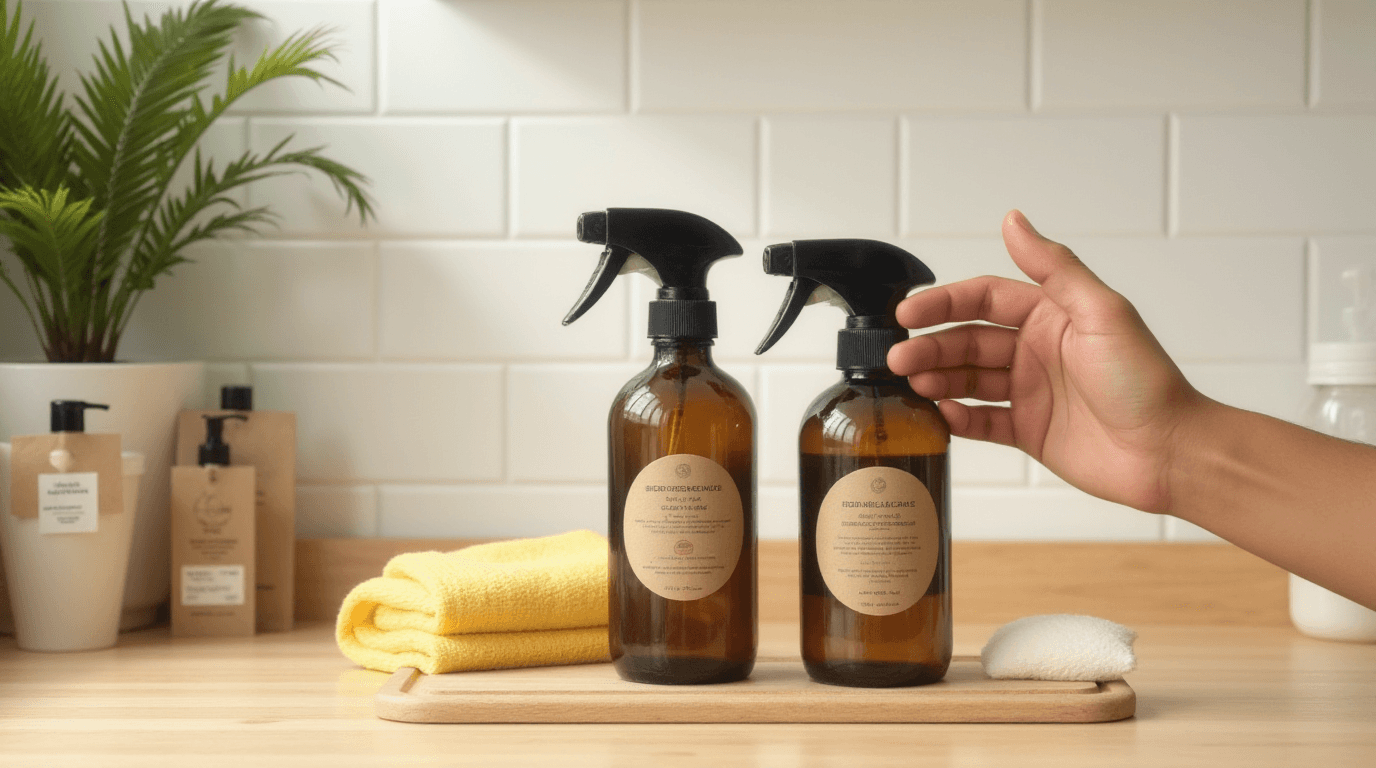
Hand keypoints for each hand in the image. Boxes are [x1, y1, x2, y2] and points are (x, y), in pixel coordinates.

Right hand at [886, 210, 1208, 512]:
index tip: (909, 313)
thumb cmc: (1145, 381)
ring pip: (969, 379)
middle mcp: (1037, 350)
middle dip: (931, 346)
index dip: (944, 303)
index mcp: (1052, 315)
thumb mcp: (1101, 312)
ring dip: (937, 379)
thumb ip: (1054, 267)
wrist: (1169, 451)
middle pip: (968, 340)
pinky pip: (982, 421)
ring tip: (913, 383)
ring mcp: (1031, 392)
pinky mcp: (1029, 431)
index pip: (984, 298)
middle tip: (899, 357)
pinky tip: (942, 414)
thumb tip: (1013, 220)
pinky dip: (958, 418)